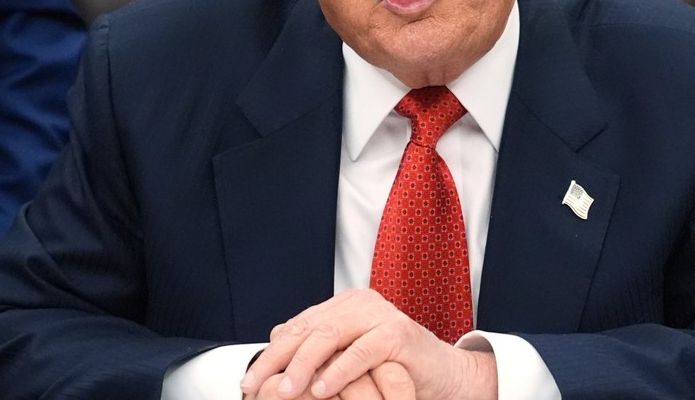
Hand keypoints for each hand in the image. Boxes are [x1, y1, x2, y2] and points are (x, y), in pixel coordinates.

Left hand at [239, 289, 496, 399]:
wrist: (444, 377)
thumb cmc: (395, 370)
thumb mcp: (349, 357)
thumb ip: (319, 346)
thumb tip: (276, 335)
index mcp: (345, 305)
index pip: (299, 326)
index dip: (272, 353)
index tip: (250, 379)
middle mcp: (360, 303)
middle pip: (308, 330)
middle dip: (277, 361)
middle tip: (254, 386)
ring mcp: (379, 315)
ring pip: (329, 337)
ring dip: (302, 367)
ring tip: (284, 391)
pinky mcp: (397, 333)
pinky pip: (361, 353)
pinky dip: (338, 373)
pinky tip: (320, 391)